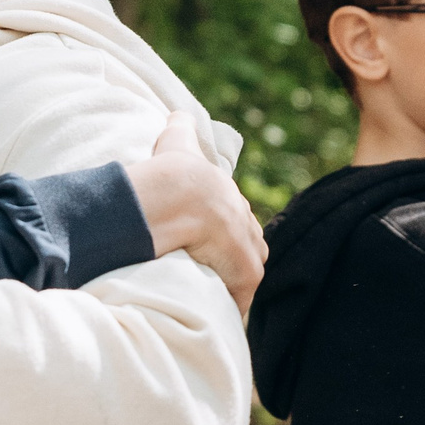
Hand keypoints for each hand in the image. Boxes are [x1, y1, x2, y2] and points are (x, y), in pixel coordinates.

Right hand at [126, 114, 267, 313]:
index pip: (234, 217)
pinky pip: (239, 297)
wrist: (180, 193)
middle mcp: (246, 221)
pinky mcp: (247, 273)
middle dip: (232, 257)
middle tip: (209, 268)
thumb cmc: (175, 168)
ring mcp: (249, 248)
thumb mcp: (177, 141)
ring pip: (243, 271)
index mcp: (230, 197)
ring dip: (229, 282)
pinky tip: (213, 312)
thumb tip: (178, 112)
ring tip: (209, 293)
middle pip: (246, 245)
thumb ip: (180, 126)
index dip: (223, 229)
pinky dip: (229, 305)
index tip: (209, 239)